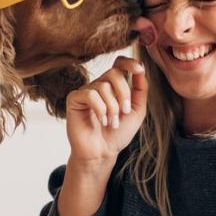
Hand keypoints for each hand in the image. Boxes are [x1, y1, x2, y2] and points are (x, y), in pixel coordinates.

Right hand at [64, 56, 147, 182]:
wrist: (102, 153)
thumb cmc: (118, 134)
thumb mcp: (137, 111)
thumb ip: (140, 89)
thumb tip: (141, 68)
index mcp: (114, 85)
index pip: (119, 63)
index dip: (129, 62)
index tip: (139, 69)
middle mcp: (99, 85)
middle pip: (114, 72)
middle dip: (124, 93)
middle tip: (125, 112)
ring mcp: (86, 91)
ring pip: (103, 86)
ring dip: (112, 107)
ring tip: (112, 123)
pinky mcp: (74, 99)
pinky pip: (90, 95)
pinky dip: (100, 109)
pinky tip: (102, 121)